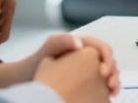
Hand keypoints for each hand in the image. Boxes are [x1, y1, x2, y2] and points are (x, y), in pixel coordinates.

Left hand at [0, 33, 120, 96]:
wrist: (24, 79)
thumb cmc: (36, 62)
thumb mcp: (48, 47)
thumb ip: (61, 40)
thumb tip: (80, 43)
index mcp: (82, 45)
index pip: (102, 48)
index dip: (107, 58)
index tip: (103, 71)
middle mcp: (86, 56)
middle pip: (108, 61)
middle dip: (113, 71)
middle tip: (110, 84)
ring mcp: (86, 69)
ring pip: (107, 73)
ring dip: (114, 81)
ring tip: (112, 92)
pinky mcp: (84, 82)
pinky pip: (100, 83)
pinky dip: (107, 89)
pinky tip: (108, 96)